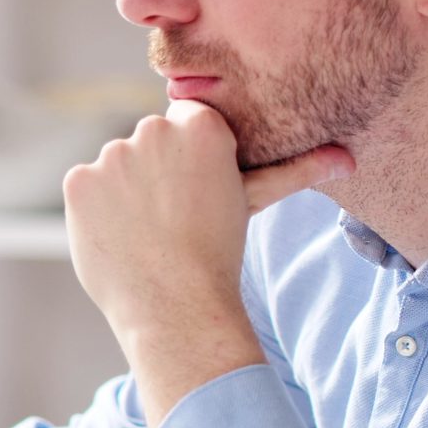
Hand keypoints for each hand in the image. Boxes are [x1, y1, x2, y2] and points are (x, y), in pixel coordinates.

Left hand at [62, 100, 352, 345]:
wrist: (177, 305)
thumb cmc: (221, 251)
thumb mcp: (255, 200)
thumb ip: (296, 170)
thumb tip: (348, 160)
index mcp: (199, 125)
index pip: (187, 122)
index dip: (191, 158)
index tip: (197, 190)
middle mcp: (153, 129)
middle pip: (150, 141)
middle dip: (158, 171)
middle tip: (175, 217)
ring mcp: (111, 155)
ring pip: (117, 166)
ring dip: (126, 191)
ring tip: (148, 232)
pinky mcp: (78, 182)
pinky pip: (87, 188)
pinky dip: (97, 211)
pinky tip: (122, 236)